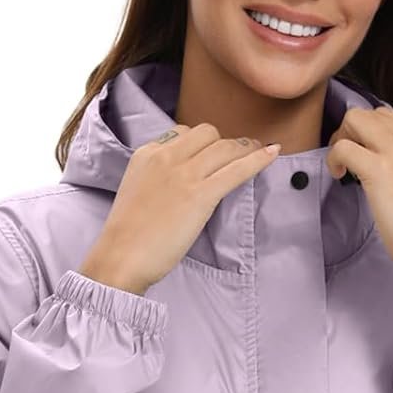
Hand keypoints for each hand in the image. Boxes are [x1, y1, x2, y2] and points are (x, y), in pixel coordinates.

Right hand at [80, 125, 280, 295]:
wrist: (120, 258)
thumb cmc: (126, 238)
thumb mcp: (136, 194)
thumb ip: (156, 181)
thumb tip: (179, 187)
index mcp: (148, 154)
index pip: (183, 133)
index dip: (202, 143)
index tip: (211, 154)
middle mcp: (167, 157)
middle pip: (208, 134)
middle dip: (225, 142)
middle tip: (239, 152)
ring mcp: (185, 174)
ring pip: (225, 148)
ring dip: (245, 148)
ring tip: (260, 151)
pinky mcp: (201, 195)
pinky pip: (236, 169)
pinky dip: (258, 160)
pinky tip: (273, 153)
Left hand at [324, 105, 392, 276]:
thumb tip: (377, 152)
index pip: (385, 115)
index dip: (365, 132)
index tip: (361, 153)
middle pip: (366, 113)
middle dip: (349, 132)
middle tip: (346, 159)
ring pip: (353, 120)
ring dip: (340, 140)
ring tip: (342, 167)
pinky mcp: (378, 169)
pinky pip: (343, 147)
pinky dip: (333, 158)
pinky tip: (338, 175)